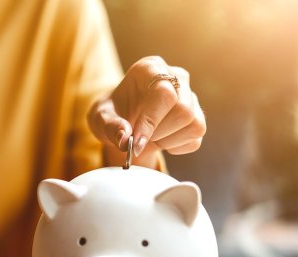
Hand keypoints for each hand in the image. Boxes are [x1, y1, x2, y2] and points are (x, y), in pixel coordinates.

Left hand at [87, 56, 205, 163]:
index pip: (163, 93)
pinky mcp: (197, 116)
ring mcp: (190, 96)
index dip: (152, 120)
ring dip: (167, 140)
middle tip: (139, 136)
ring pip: (194, 124)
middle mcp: (176, 77)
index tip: (136, 141)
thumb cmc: (112, 114)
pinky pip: (196, 138)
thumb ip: (110, 127)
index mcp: (150, 68)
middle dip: (158, 132)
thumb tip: (125, 139)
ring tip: (149, 136)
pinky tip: (161, 140)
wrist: (123, 122)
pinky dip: (176, 147)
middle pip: (183, 110)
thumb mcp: (100, 119)